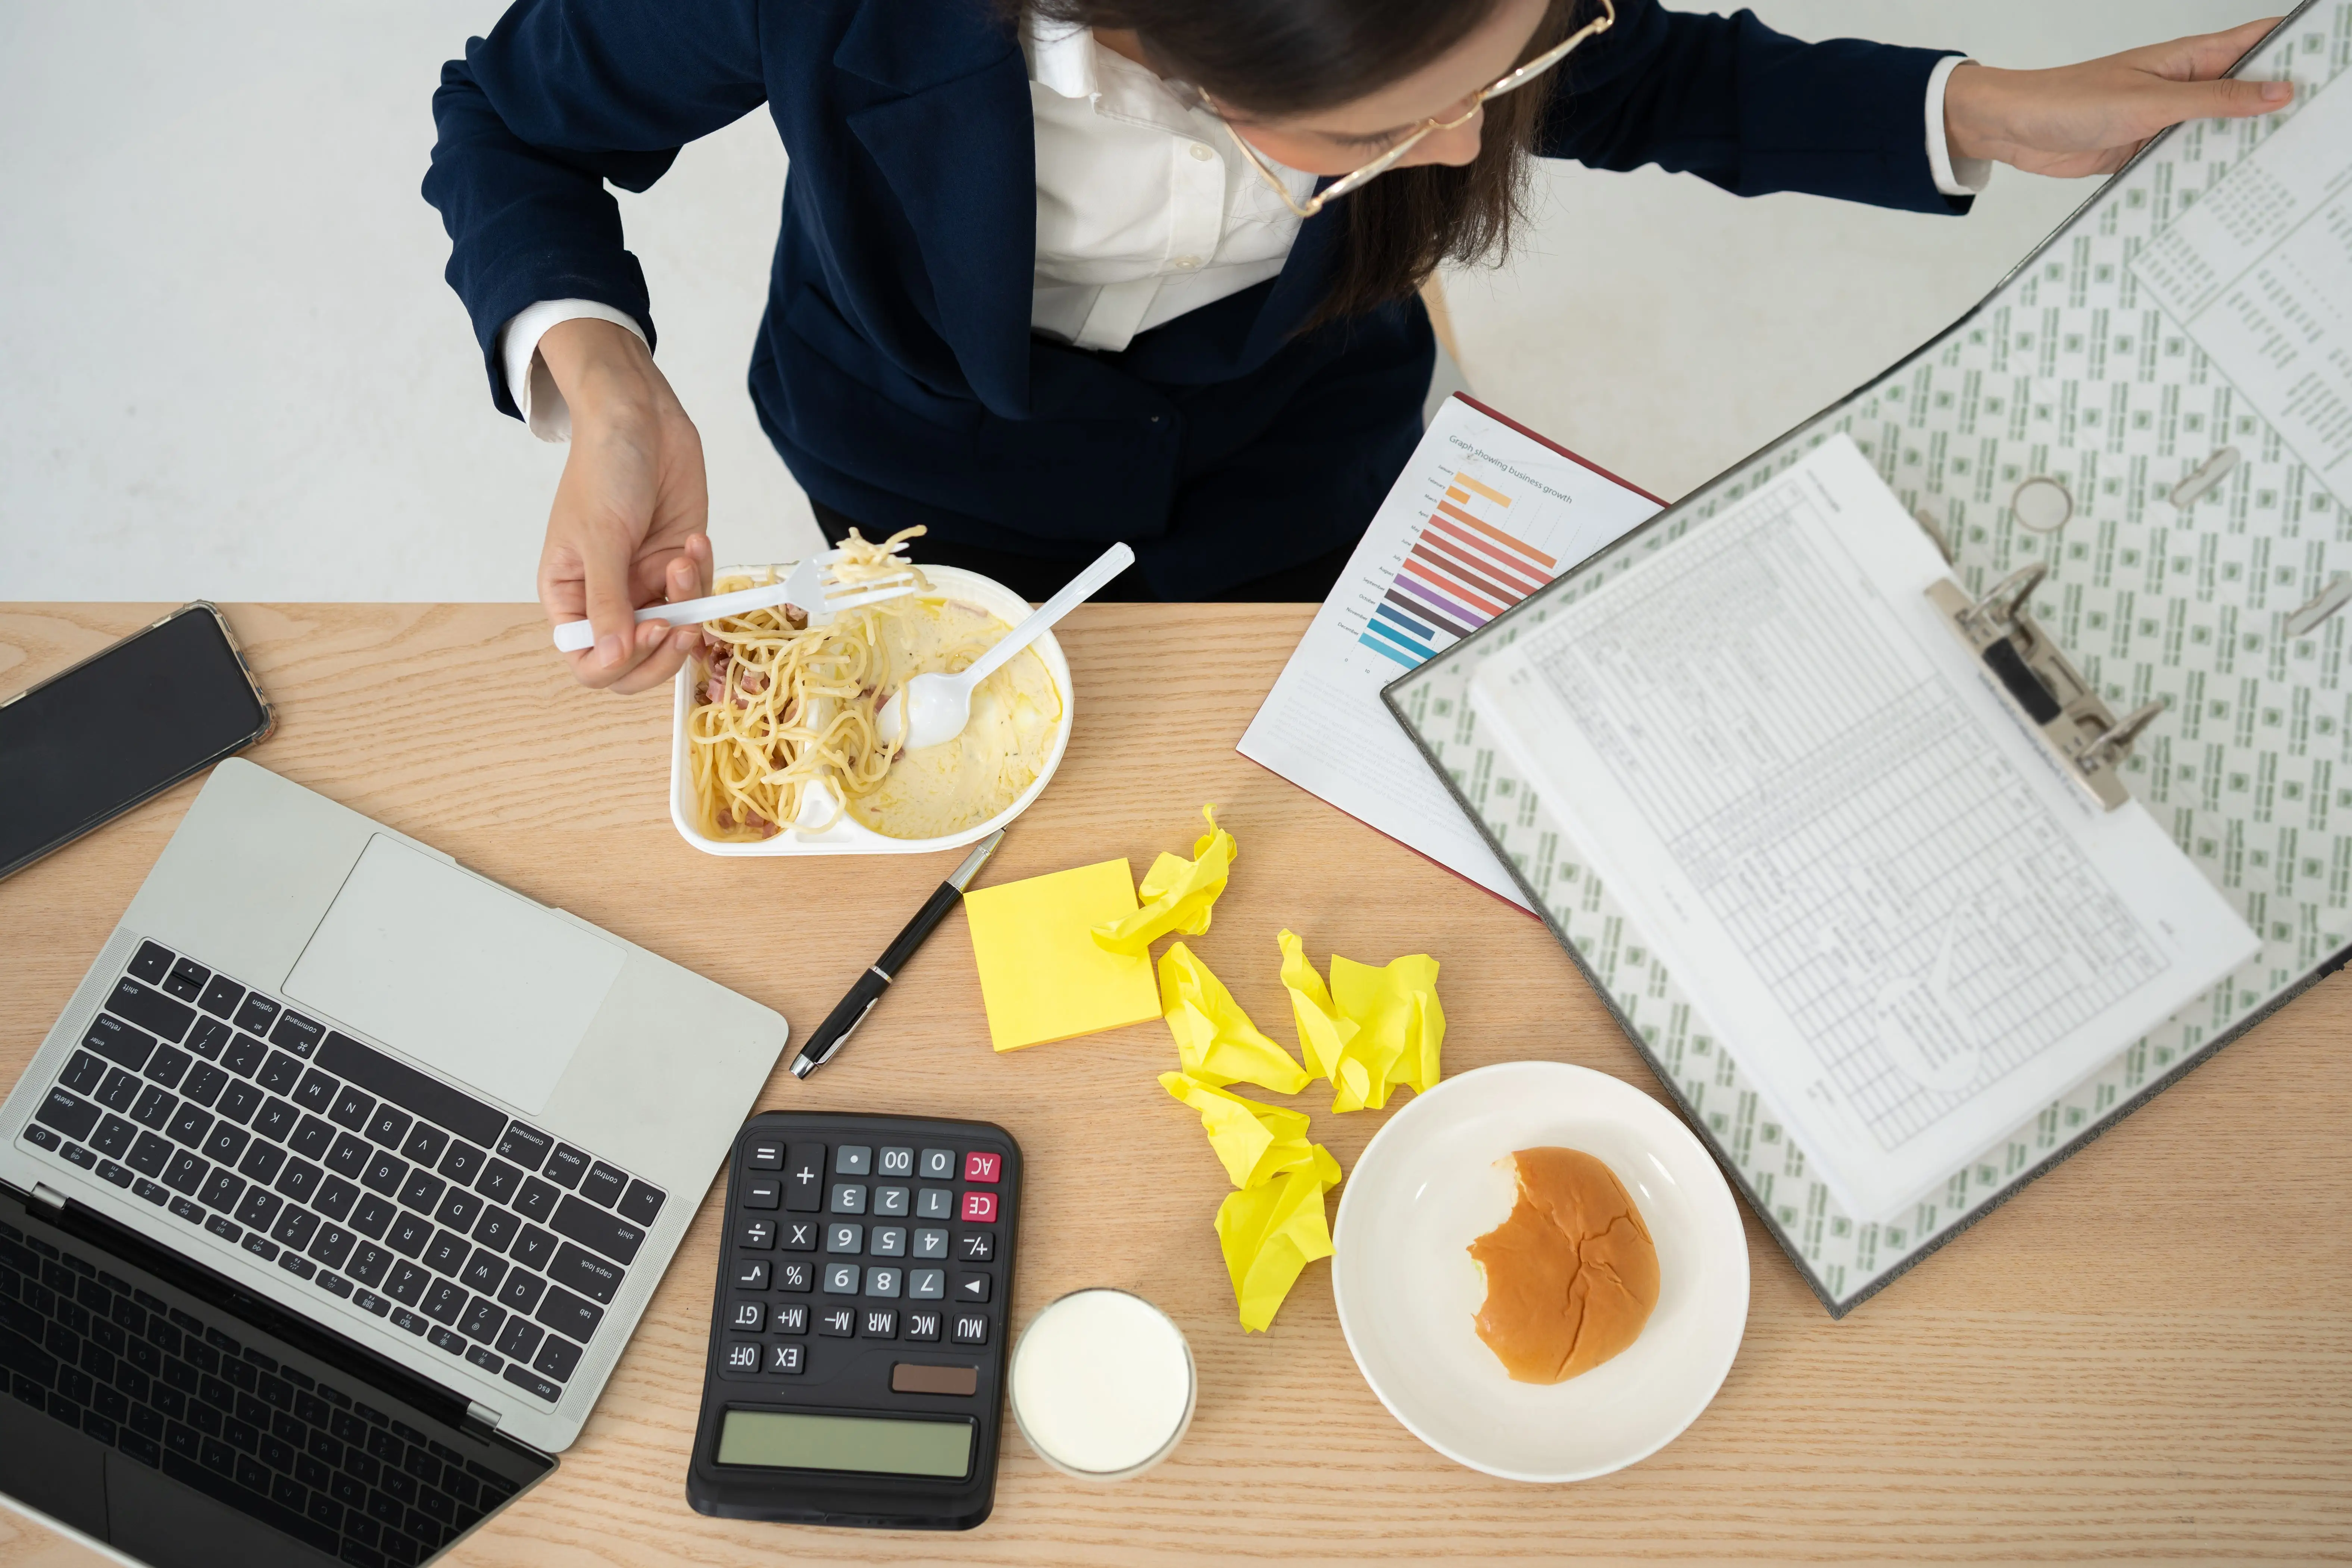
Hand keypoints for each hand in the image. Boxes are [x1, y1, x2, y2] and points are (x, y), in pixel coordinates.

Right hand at [535, 316, 713, 692]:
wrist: (640, 420)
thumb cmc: (603, 469)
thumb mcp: (601, 538)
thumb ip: (606, 602)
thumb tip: (612, 658)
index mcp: (569, 596)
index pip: (588, 661)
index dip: (620, 663)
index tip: (650, 631)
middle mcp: (607, 598)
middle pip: (635, 660)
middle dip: (663, 650)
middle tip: (684, 627)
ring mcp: (646, 583)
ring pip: (675, 630)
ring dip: (688, 601)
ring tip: (685, 559)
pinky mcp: (679, 565)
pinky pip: (699, 594)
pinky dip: (702, 573)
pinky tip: (695, 540)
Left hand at [1945, 18, 2292, 179]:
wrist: (2014, 128)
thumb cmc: (2070, 100)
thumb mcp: (2150, 101)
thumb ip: (2214, 99)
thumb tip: (2278, 91)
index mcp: (2190, 59)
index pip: (2257, 44)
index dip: (2296, 52)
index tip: (2331, 70)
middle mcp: (2182, 86)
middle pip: (2244, 93)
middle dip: (2278, 109)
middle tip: (2317, 134)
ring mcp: (2164, 120)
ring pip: (2216, 131)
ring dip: (2240, 148)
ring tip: (2283, 171)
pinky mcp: (2143, 150)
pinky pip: (2183, 161)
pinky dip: (2201, 173)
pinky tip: (2225, 193)